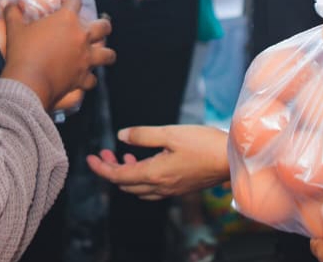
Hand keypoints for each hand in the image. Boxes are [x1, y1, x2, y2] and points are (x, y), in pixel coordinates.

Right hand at [1, 0, 114, 109]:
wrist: (28, 82)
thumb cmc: (22, 52)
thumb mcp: (15, 29)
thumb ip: (13, 14)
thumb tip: (8, 3)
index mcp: (66, 19)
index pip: (75, 0)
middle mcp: (81, 37)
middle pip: (103, 27)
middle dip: (104, 26)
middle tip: (100, 28)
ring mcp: (85, 58)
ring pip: (107, 54)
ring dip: (106, 54)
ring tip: (104, 54)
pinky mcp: (83, 77)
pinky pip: (93, 79)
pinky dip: (89, 79)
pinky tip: (86, 79)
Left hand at [86, 125, 229, 198]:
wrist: (232, 159)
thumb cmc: (204, 143)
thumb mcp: (170, 133)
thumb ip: (143, 135)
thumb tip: (121, 136)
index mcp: (154, 174)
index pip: (118, 175)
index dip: (101, 167)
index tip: (89, 159)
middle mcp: (160, 187)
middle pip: (126, 184)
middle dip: (111, 169)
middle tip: (103, 153)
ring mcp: (171, 190)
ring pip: (139, 188)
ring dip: (126, 174)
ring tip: (124, 155)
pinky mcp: (181, 188)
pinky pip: (152, 189)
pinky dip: (142, 177)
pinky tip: (147, 163)